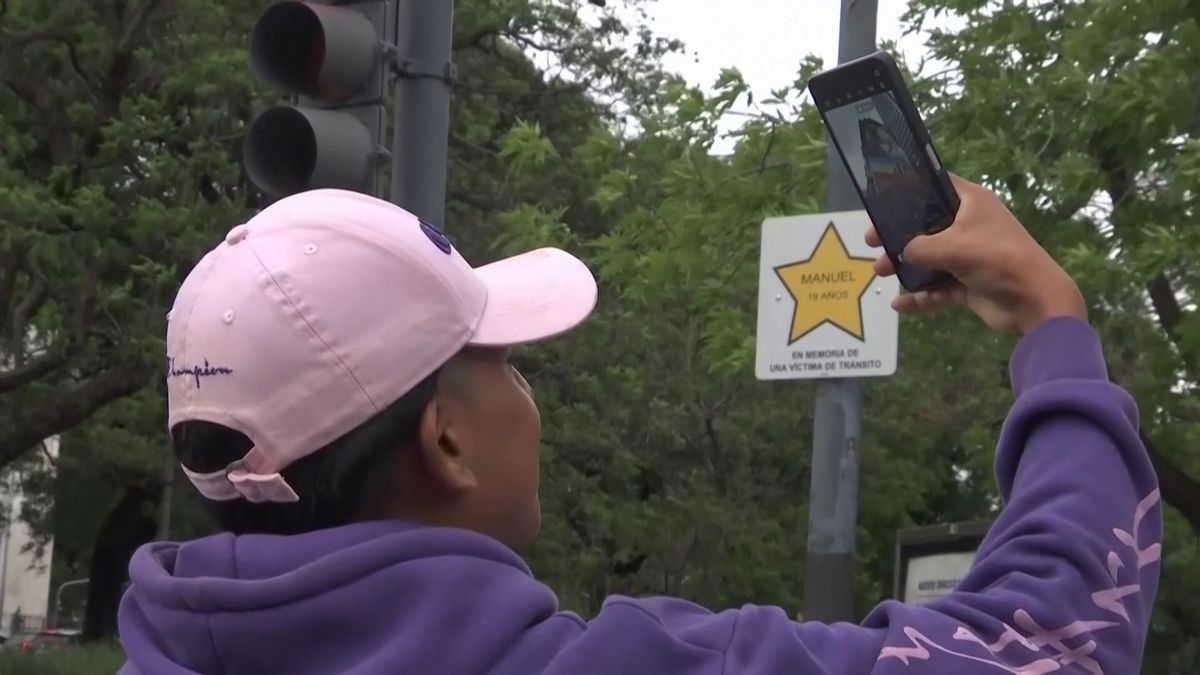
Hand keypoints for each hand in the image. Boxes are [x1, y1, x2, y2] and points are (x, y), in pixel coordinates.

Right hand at [866, 174, 1086, 334]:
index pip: (936, 187)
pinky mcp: (971, 283)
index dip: (908, 191)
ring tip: (881, 273)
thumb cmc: (996, 259)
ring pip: (931, 258)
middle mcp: (971, 225)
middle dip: (898, 236)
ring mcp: (971, 256)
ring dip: (906, 266)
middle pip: (927, 225)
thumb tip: (902, 255)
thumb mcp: (950, 247)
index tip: (882, 202)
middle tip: (872, 242)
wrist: (1034, 300)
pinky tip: (899, 305)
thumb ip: (918, 248)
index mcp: (972, 203)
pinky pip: (939, 288)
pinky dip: (921, 296)